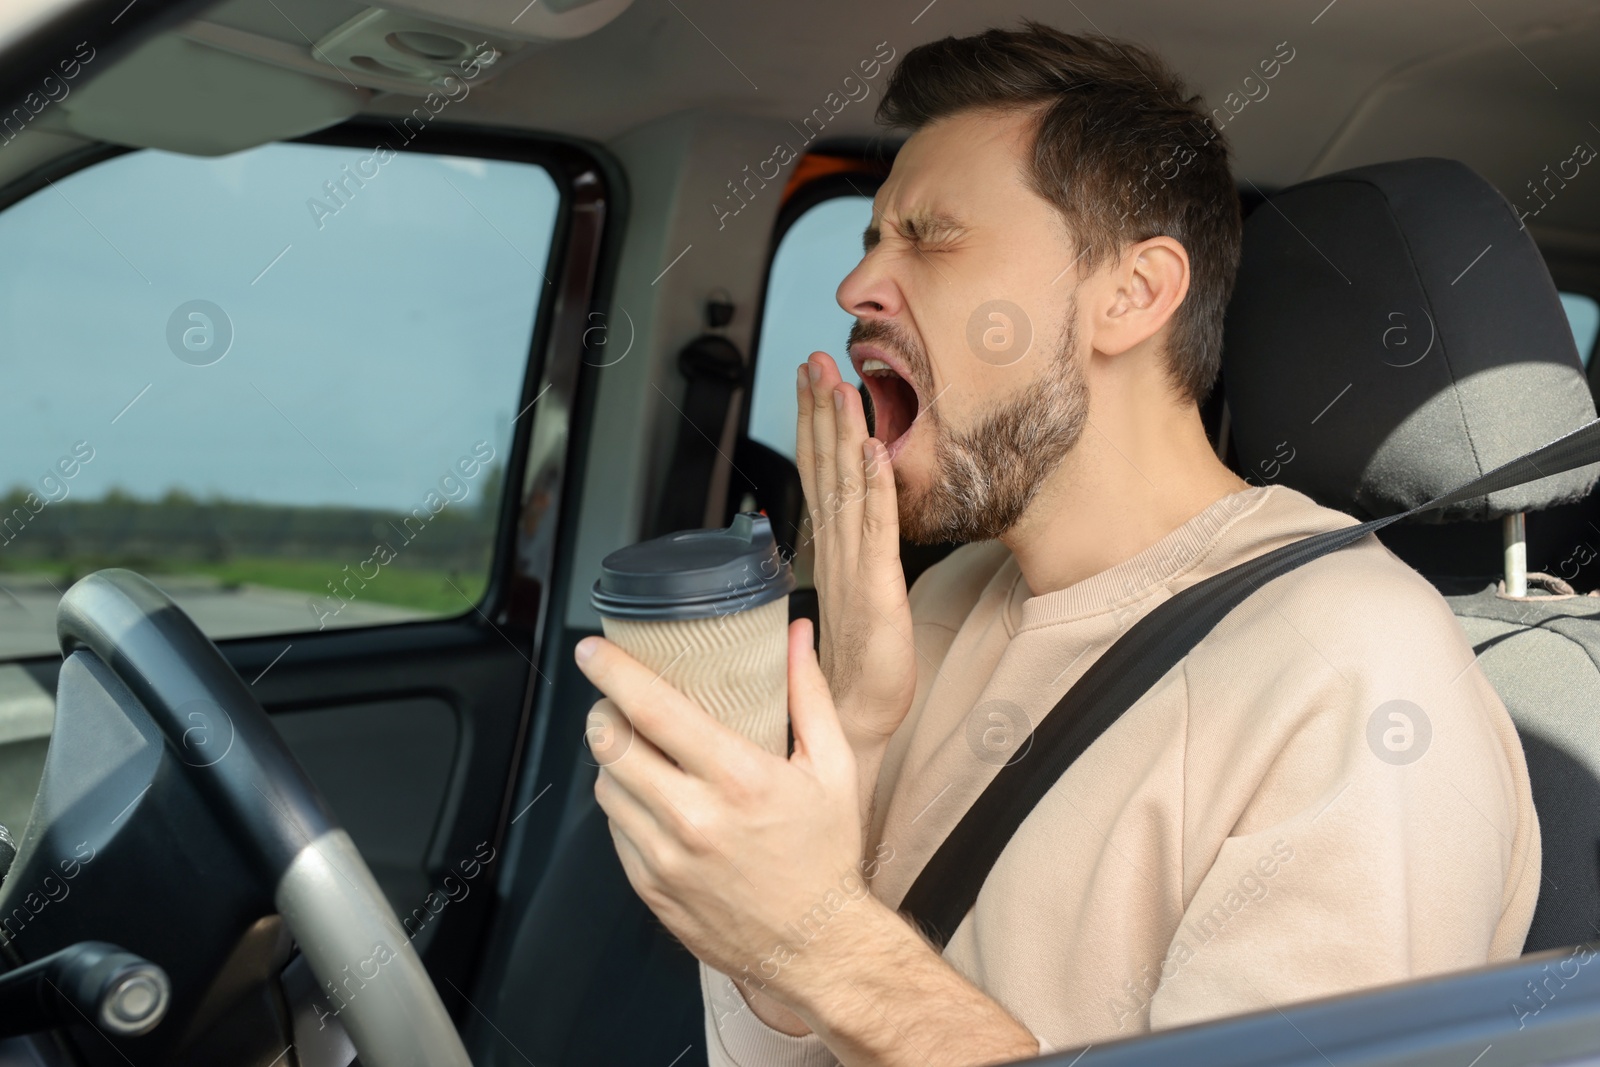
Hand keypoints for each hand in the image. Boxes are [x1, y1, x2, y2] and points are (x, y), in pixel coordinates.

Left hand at [576, 619, 865, 1008]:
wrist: (816, 947)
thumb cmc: (826, 855)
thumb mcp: (833, 767)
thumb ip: (808, 694)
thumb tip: (795, 635)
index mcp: (739, 779)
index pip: (653, 711)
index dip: (613, 672)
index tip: (593, 650)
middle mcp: (695, 818)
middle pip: (611, 744)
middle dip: (603, 710)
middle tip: (614, 698)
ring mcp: (666, 858)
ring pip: (605, 787)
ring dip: (611, 758)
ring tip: (635, 746)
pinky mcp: (651, 888)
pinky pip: (615, 830)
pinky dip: (623, 804)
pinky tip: (649, 796)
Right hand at [796, 352, 917, 753]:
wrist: (851, 720)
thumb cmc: (850, 672)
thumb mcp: (850, 603)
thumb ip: (841, 566)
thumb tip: (830, 541)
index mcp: (830, 551)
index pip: (817, 474)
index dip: (812, 424)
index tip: (808, 379)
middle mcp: (837, 552)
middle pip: (824, 468)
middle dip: (818, 410)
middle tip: (813, 359)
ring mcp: (855, 568)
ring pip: (846, 487)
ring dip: (841, 432)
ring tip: (837, 384)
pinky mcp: (879, 590)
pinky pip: (876, 530)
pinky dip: (874, 487)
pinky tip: (871, 450)